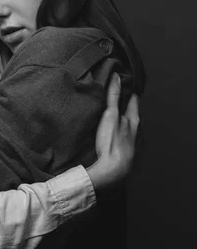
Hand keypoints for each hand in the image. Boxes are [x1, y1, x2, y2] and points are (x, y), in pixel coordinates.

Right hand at [87, 73, 139, 191]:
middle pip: (134, 113)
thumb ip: (114, 96)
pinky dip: (122, 134)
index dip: (129, 90)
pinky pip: (127, 139)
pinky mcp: (128, 153)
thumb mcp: (111, 115)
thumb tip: (116, 77)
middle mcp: (137, 130)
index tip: (124, 83)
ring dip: (125, 121)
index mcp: (134, 119)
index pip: (134, 99)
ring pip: (131, 127)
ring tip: (116, 116)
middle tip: (119, 98)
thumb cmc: (112, 143)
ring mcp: (134, 143)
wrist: (114, 172)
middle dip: (127, 106)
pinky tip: (115, 137)